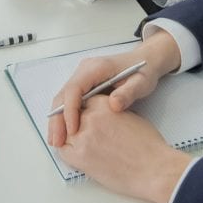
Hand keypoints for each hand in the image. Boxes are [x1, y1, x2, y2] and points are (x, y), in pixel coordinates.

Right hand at [48, 29, 180, 147]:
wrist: (146, 61)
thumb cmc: (144, 71)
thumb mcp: (141, 83)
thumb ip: (128, 93)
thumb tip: (113, 105)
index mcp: (96, 68)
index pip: (74, 89)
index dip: (70, 110)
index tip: (72, 130)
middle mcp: (84, 70)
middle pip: (63, 95)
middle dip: (58, 119)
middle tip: (56, 141)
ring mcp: (82, 77)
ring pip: (63, 99)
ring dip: (58, 120)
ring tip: (57, 141)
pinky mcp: (84, 85)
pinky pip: (69, 101)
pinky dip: (65, 117)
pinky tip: (66, 133)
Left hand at [58, 95, 191, 202]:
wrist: (153, 168)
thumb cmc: (148, 145)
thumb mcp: (129, 116)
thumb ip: (110, 111)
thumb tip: (101, 116)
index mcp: (104, 104)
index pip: (83, 101)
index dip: (83, 110)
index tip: (83, 117)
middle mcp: (91, 117)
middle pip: (72, 116)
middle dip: (74, 123)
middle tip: (80, 132)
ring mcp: (83, 137)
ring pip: (65, 133)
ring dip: (69, 137)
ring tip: (80, 144)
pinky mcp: (80, 157)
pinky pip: (63, 151)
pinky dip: (66, 152)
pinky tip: (76, 154)